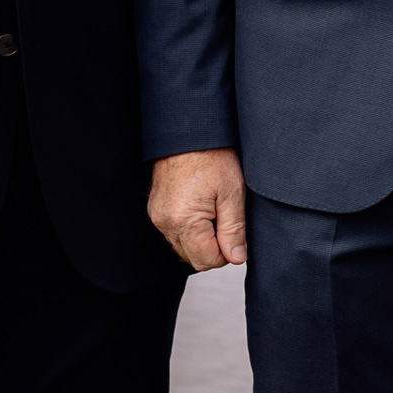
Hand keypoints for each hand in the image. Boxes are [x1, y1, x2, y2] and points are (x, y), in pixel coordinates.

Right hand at [147, 150, 249, 270]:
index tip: (234, 231)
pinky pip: (175, 233)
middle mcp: (165, 223)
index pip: (206, 260)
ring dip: (201, 238)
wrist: (189, 132)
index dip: (226, 252)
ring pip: (184, 247)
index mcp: (183, 220)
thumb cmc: (212, 157)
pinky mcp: (156, 211)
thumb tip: (236, 257)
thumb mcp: (232, 193)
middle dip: (213, 247)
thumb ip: (234, 230)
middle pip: (193, 258)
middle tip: (225, 218)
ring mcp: (157, 217)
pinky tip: (201, 207)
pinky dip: (190, 228)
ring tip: (213, 210)